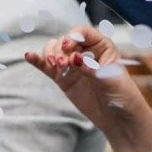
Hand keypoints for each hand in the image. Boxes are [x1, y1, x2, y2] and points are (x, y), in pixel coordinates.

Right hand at [26, 26, 151, 140]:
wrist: (119, 119)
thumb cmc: (122, 95)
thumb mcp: (110, 79)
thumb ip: (91, 68)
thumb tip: (74, 59)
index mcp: (102, 47)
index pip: (83, 32)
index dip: (73, 36)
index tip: (68, 46)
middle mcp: (85, 52)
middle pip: (64, 40)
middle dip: (60, 49)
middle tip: (62, 64)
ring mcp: (72, 65)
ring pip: (54, 51)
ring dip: (50, 55)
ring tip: (55, 67)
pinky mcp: (62, 78)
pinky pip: (47, 67)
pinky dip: (38, 61)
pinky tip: (29, 56)